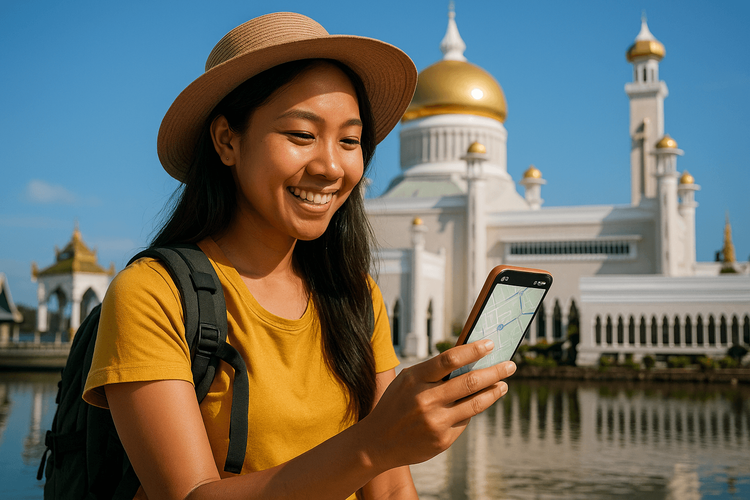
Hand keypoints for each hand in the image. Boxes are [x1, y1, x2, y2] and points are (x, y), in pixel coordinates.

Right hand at [360, 340, 515, 470]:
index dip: (473, 350)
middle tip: (510, 365)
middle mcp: (426, 400)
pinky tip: (477, 404)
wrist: (378, 442)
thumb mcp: (407, 382)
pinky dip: (473, 410)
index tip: (490, 344)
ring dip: (494, 391)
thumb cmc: (397, 404)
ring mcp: (435, 422)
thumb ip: (433, 372)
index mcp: (415, 379)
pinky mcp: (443, 440)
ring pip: (475, 403)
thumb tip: (470, 360)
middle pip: (470, 381)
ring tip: (503, 384)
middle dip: (495, 371)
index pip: (449, 359)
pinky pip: (466, 420)